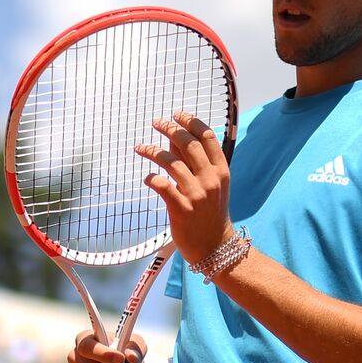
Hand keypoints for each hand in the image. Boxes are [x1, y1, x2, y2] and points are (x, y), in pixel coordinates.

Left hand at [136, 111, 233, 264]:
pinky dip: (151, 178)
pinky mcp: (182, 209)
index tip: (177, 115)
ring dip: (153, 151)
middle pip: (189, 144)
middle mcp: (211, 180)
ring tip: (140, 147)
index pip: (208, 137)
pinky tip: (147, 177)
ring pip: (171, 162)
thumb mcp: (210, 185)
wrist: (214, 248)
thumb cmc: (210, 214)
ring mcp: (197, 195)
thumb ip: (194, 163)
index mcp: (221, 171)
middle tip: (157, 123)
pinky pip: (162, 186)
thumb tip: (174, 140)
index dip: (191, 122)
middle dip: (170, 129)